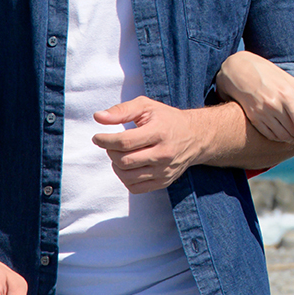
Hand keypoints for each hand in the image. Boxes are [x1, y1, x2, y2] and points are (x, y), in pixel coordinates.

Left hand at [91, 97, 210, 192]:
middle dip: (110, 152)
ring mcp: (164, 170)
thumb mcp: (147, 106)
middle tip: (111, 144)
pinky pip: (135, 188)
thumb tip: (98, 117)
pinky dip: (125, 178)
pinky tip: (128, 166)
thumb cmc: (167, 119)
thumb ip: (122, 110)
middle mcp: (164, 154)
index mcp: (159, 132)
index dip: (105, 140)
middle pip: (124, 161)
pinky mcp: (164, 181)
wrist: (196, 136)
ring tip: (119, 154)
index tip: (98, 137)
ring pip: (127, 177)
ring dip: (116, 165)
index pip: (125, 142)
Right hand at [216, 50, 293, 154]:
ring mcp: (262, 112)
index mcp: (288, 95)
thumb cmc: (270, 74)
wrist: (240, 69)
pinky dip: (279, 138)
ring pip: (281, 136)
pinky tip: (283, 135)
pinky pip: (269, 134)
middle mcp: (275, 105)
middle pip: (293, 132)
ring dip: (291, 140)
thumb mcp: (291, 83)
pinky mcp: (253, 117)